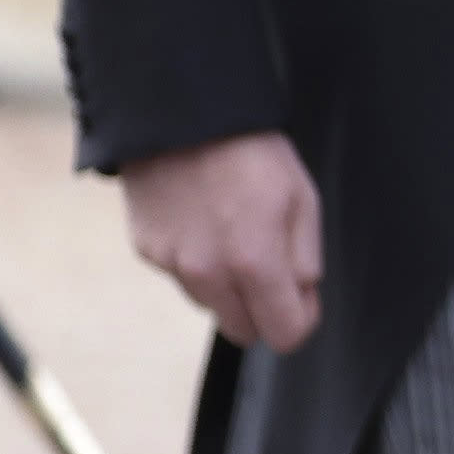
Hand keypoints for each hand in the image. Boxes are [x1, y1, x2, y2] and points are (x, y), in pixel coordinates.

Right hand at [124, 130, 321, 351]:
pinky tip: (204, 222)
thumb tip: (303, 297)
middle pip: (243, 330)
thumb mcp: (302, 201)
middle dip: (263, 311)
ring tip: (234, 235)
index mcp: (254, 263)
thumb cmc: (251, 154)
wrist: (182, 118)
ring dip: (228, 287)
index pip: (283, 334)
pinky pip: (181, 276)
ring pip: (210, 304)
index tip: (304, 300)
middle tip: (272, 271)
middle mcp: (207, 274)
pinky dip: (197, 262)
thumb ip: (306, 259)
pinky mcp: (147, 252)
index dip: (301, 320)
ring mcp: (172, 265)